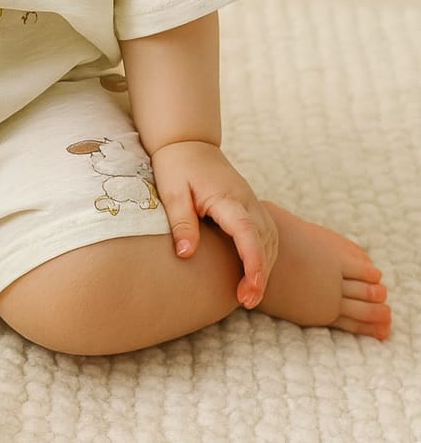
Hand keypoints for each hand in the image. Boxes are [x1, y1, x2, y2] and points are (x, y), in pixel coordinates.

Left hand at [149, 141, 277, 308]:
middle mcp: (246, 200)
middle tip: (245, 301)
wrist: (188, 141)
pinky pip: (266, 233)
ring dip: (265, 267)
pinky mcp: (250, 205)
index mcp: (228, 198)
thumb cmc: (177, 165)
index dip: (252, 262)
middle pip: (265, 241)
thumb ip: (182, 223)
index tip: (250, 288)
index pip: (247, 233)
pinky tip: (253, 273)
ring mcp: (251, 202)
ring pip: (270, 239)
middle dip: (261, 273)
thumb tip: (187, 254)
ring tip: (249, 295)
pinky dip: (264, 255)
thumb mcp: (172, 193)